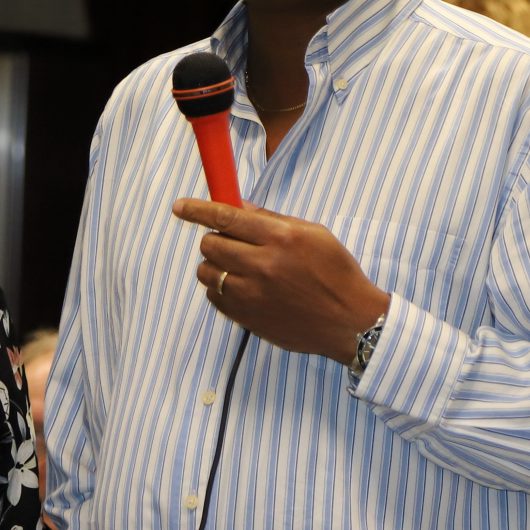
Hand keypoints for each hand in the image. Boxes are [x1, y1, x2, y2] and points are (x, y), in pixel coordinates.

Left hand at [173, 198, 388, 362]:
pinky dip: (221, 288)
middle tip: (232, 243)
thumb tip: (238, 206)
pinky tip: (242, 287)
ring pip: (207, 271)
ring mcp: (252, 295)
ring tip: (238, 268)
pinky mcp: (247, 318)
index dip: (197, 210)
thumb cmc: (336, 273)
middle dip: (215, 239)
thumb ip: (272, 219)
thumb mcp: (314, 234)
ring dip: (216, 265)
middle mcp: (262, 265)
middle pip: (210, 245)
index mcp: (280, 238)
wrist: (349, 322)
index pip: (226, 218)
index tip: (180, 207)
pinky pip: (214, 296)